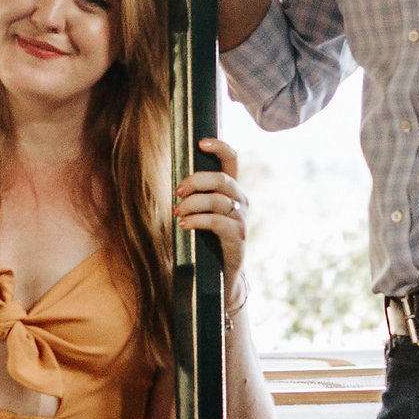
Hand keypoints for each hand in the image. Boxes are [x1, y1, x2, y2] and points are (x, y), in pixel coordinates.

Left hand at [173, 134, 250, 290]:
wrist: (220, 275)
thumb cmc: (207, 240)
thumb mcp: (201, 213)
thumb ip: (196, 196)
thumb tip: (176, 182)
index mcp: (231, 190)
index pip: (232, 160)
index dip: (219, 147)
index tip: (200, 142)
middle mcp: (240, 201)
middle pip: (222, 179)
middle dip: (196, 181)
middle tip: (178, 192)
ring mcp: (241, 219)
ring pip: (217, 200)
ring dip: (192, 204)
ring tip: (178, 214)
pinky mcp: (237, 237)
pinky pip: (217, 222)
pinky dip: (197, 221)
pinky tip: (184, 226)